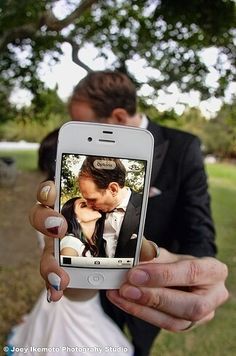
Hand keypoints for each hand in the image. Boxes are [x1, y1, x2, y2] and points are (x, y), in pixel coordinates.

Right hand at [29, 181, 156, 301]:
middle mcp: (59, 225)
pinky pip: (49, 276)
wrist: (102, 273)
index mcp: (74, 208)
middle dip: (44, 218)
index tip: (52, 192)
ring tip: (60, 275)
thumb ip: (135, 241)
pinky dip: (51, 285)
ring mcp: (54, 248)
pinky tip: (56, 293)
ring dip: (48, 261)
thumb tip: (151, 250)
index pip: (54, 191)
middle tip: (59, 228)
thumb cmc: (110, 245)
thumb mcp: (124, 239)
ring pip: (43, 249)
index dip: (48, 189)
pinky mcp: (55, 269)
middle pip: (39, 214)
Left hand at [107, 252, 228, 331]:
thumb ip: (155, 256)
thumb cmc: (180, 264)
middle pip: (188, 305)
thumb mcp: (170, 255)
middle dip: (153, 298)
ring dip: (142, 309)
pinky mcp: (187, 326)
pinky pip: (164, 324)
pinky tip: (124, 302)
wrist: (186, 277)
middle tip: (127, 288)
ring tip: (120, 296)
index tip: (136, 273)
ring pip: (175, 321)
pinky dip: (141, 313)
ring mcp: (203, 316)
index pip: (191, 273)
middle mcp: (214, 296)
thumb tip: (136, 257)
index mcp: (214, 271)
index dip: (162, 275)